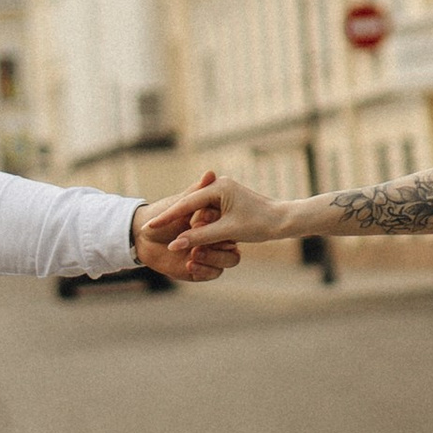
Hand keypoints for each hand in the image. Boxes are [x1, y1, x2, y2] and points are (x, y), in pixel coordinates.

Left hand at [132, 177, 240, 282]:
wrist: (140, 238)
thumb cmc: (158, 217)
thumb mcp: (178, 204)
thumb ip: (195, 192)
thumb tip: (210, 173)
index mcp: (213, 221)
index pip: (228, 223)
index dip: (219, 224)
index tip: (202, 221)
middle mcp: (215, 238)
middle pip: (234, 245)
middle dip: (220, 244)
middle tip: (201, 241)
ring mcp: (209, 255)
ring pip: (228, 261)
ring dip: (213, 257)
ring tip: (194, 253)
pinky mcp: (201, 270)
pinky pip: (214, 273)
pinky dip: (204, 270)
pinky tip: (189, 264)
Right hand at [150, 171, 293, 255]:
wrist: (284, 221)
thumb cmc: (259, 224)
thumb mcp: (226, 231)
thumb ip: (199, 237)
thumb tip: (175, 245)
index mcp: (218, 188)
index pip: (185, 204)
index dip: (166, 217)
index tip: (148, 226)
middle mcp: (219, 187)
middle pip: (190, 208)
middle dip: (176, 222)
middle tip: (155, 232)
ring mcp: (223, 194)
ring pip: (198, 214)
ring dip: (191, 228)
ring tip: (178, 240)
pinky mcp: (227, 204)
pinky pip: (208, 217)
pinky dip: (202, 228)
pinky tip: (193, 237)